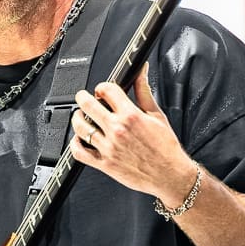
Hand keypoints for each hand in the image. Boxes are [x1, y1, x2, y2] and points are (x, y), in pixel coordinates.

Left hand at [71, 64, 195, 202]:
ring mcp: (109, 147)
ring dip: (77, 118)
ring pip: (80, 127)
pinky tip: (79, 139)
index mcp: (131, 115)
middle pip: (88, 105)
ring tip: (80, 116)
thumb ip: (144, 91)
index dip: (102, 87)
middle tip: (83, 98)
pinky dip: (74, 144)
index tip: (102, 90)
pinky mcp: (104, 164)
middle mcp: (118, 130)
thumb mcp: (157, 115)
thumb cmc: (166, 147)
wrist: (170, 174)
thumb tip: (141, 70)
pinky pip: (79, 152)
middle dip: (83, 97)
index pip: (107, 90)